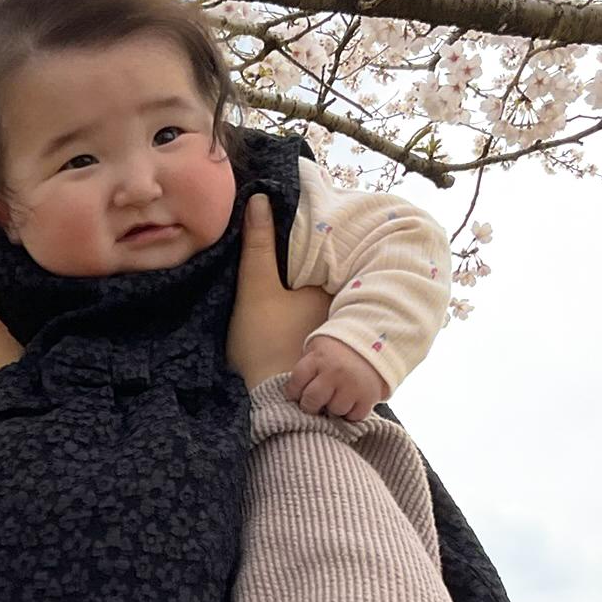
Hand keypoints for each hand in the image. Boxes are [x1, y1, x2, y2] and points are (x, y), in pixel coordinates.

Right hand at [226, 194, 331, 388]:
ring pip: (333, 297)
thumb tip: (259, 198)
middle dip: (328, 260)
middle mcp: (345, 309)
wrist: (271, 402)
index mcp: (333, 289)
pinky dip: (319, 311)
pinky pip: (330, 320)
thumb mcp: (256, 289)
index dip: (326, 234)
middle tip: (308, 239)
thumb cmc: (266, 344)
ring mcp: (339, 333)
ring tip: (303, 270)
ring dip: (324, 286)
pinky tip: (300, 307)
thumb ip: (258, 244)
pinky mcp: (329, 352)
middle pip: (338, 273)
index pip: (337, 251)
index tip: (315, 218)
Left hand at [287, 335, 388, 421]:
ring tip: (338, 396)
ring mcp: (352, 385)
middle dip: (310, 405)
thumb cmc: (338, 352)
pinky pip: (353, 417)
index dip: (294, 393)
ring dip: (334, 407)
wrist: (374, 344)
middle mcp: (334, 372)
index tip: (298, 394)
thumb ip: (306, 370)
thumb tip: (294, 397)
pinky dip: (351, 412)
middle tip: (316, 401)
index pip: (295, 384)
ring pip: (334, 410)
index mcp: (318, 359)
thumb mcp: (317, 350)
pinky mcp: (369, 397)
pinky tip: (352, 400)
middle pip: (311, 401)